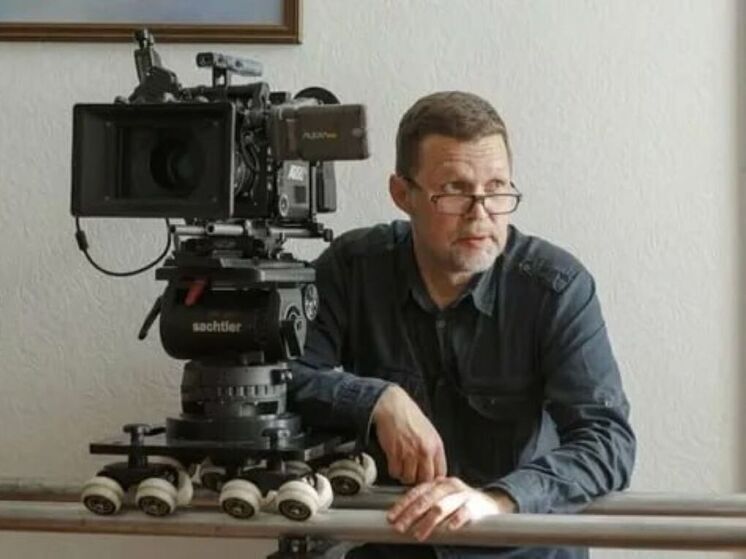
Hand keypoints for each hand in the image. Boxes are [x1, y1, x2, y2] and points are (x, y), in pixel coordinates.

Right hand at [371, 385, 445, 483]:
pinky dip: (393, 470)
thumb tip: (433, 470)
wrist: (393, 406)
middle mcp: (425, 450)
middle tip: (412, 474)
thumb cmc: (410, 417)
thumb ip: (433, 451)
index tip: (426, 479)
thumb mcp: (430, 433)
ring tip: (402, 466)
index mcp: (436, 446)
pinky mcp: (394, 453)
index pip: (440, 473)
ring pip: (408, 478)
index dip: (432, 479)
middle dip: (418, 480)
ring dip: (404, 475)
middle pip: (425, 479)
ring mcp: (409, 453)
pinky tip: (394, 461)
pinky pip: (395, 472)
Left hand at [387, 477, 514, 540]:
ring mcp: (461, 495)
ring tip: (418, 534)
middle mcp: (448, 486)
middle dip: (410, 515)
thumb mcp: (441, 497)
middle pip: (426, 500)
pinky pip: (464, 513)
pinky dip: (456, 520)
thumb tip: (401, 516)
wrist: (488, 503)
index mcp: (437, 483)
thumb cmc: (459, 502)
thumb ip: (425, 502)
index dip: (402, 505)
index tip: (391, 517)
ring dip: (428, 522)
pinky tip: (449, 528)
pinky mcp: (474, 506)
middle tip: (399, 527)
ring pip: (441, 507)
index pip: (416, 492)